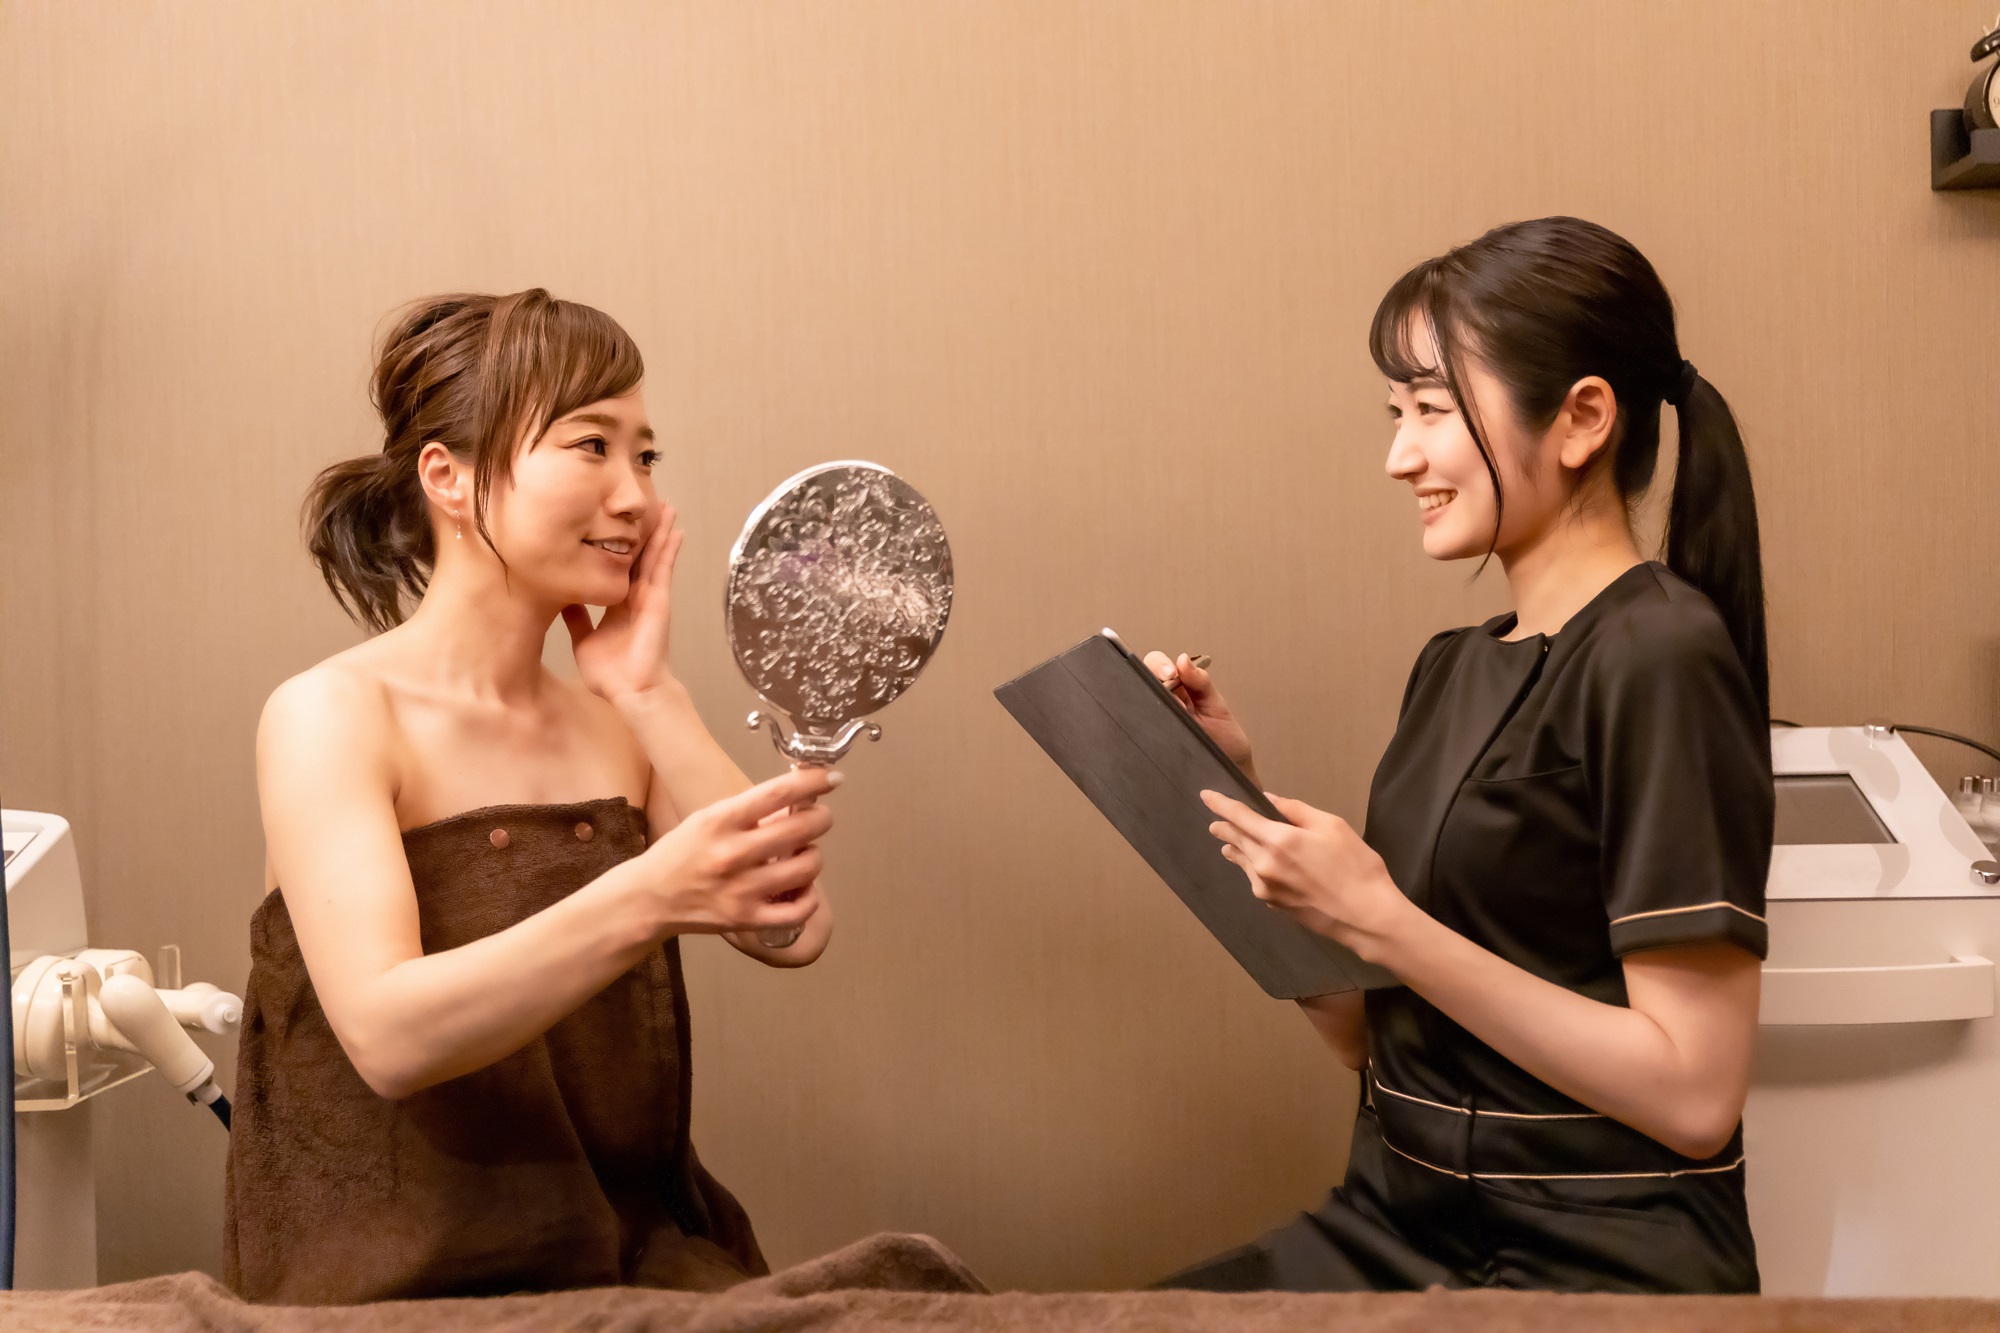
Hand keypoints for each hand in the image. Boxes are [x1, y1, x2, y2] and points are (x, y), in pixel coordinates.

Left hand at [563, 505, 682, 705]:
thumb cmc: (611, 673)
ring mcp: (650, 597)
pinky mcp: (659, 600)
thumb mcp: (583, 640)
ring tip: (667, 506)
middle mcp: (636, 597)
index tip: (616, 524)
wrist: (630, 689)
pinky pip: (664, 570)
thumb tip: (565, 598)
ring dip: (661, 531)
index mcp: (618, 605)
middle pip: (640, 556)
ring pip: (655, 556)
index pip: (619, 568)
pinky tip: (676, 531)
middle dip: (644, 532)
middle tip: (647, 505)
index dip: (619, 546)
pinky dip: (670, 550)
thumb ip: (577, 619)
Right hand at [640, 767, 837, 935]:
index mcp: (720, 821)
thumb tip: (798, 800)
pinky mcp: (747, 919)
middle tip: (820, 818)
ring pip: (807, 867)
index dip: (814, 782)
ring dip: (814, 856)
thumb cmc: (682, 853)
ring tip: (804, 854)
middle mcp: (732, 854)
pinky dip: (809, 897)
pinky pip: (800, 910)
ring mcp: (741, 890)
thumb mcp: (708, 819)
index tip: (832, 777)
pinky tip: (801, 887)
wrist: (650, 898)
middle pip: (802, 829)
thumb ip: (749, 812)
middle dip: (821, 819)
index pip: (779, 793)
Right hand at [1144, 651, 1257, 781]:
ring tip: (1171, 713)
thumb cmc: (1224, 738)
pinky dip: (1145, 724)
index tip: (1169, 673)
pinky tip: (1159, 727)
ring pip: (1136, 702)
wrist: (1229, 770)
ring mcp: (1155, 720)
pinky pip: (1139, 728)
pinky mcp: (1151, 740)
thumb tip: (1183, 659)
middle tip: (1169, 691)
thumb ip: (1201, 682)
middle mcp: (1162, 702)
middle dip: (1150, 679)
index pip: (1157, 665)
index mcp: (1178, 687)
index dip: (1158, 665)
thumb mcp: (1216, 705)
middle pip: (1140, 680)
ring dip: (1148, 702)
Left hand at [1202, 789, 1412, 962]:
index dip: (1220, 804)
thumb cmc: (1356, 866)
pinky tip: (1260, 867)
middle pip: (1235, 840)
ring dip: (1235, 849)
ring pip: (1243, 862)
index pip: (1238, 817)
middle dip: (1224, 828)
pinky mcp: (1274, 906)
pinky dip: (1253, 868)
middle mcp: (1264, 866)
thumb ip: (1295, 811)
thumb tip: (1269, 800)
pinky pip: (1256, 880)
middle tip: (1216, 821)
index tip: (1205, 795)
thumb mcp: (1331, 826)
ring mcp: (1266, 889)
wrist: (1367, 916)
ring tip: (1229, 843)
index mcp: (1278, 841)